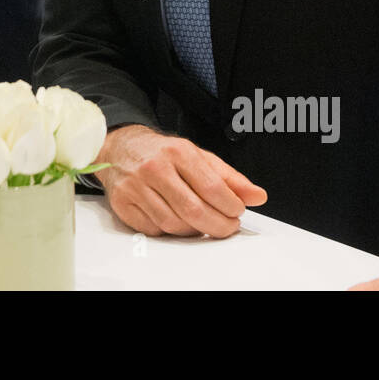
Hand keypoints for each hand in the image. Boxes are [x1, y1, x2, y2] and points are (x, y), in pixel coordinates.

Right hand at [94, 124, 266, 236]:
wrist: (121, 148)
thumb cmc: (164, 154)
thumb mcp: (199, 157)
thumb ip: (230, 178)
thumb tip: (257, 196)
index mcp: (177, 152)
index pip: (211, 187)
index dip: (231, 206)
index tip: (237, 212)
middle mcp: (154, 167)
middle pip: (194, 210)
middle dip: (218, 225)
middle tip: (227, 226)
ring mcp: (136, 186)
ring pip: (174, 224)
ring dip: (195, 230)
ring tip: (203, 223)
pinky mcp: (123, 203)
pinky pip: (154, 229)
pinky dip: (170, 231)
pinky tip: (178, 221)